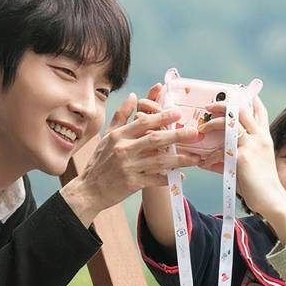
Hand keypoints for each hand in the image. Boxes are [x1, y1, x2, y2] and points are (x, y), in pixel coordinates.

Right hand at [61, 93, 201, 225]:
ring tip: (195, 157)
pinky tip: (181, 175)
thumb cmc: (100, 161)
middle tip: (194, 133)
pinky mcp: (133, 183)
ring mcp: (129, 167)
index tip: (178, 114)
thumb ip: (121, 116)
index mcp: (118, 136)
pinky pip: (156, 179)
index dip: (162, 117)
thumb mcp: (107, 136)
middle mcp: (123, 149)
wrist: (89, 190)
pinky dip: (169, 177)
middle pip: (155, 139)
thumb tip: (133, 95)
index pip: (143, 122)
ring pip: (159, 161)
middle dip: (177, 136)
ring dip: (179, 159)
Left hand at [197, 97, 285, 213]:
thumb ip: (234, 154)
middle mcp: (260, 137)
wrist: (271, 200)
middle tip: (208, 107)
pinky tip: (203, 163)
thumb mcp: (251, 163)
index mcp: (264, 137)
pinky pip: (220, 151)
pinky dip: (209, 156)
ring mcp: (252, 145)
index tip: (239, 91)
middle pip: (241, 110)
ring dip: (212, 124)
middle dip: (223, 105)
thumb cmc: (259, 184)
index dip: (250, 98)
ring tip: (201, 130)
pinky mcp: (242, 157)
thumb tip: (209, 155)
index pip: (259, 111)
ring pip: (230, 123)